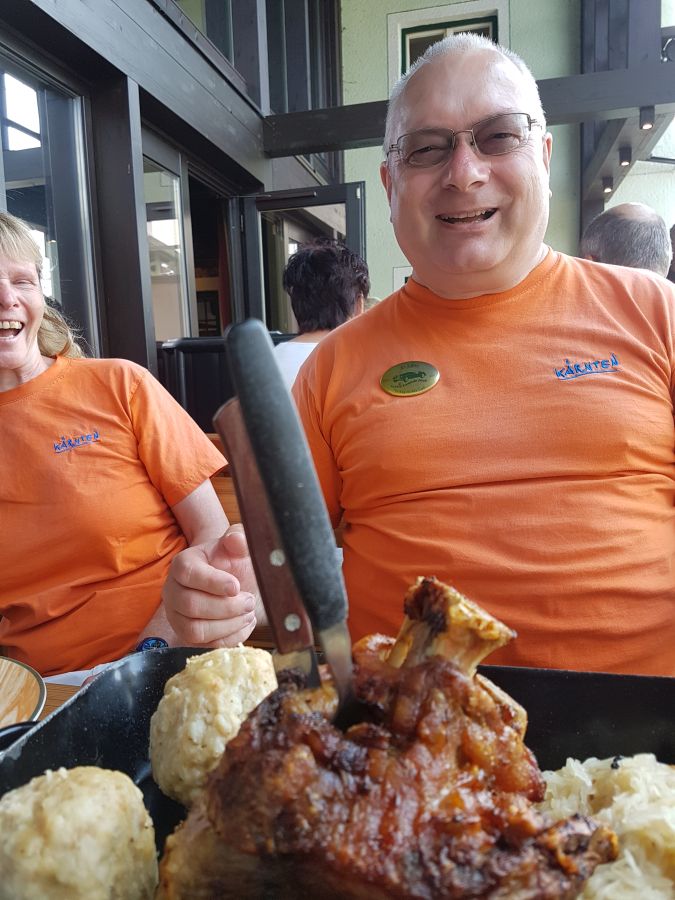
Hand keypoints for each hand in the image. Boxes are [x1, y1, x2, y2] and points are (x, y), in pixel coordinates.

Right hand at [162, 524, 258, 646]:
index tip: (237, 586)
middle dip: (226, 607)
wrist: (237, 582)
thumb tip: (236, 540)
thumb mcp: (240, 547)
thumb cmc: (235, 563)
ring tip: (248, 613)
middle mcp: (174, 591)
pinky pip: (205, 647)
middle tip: (249, 601)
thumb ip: (240, 538)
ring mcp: (178, 616)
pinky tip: (244, 624)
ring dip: (228, 625)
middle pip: (191, 606)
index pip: (188, 574)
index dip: (213, 582)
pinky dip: (230, 638)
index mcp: (183, 564)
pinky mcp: (188, 637)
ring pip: (195, 631)